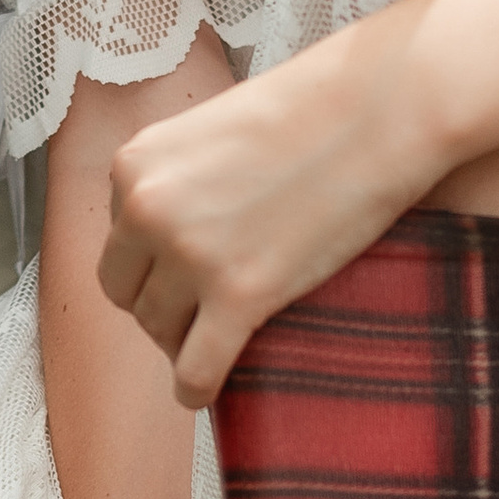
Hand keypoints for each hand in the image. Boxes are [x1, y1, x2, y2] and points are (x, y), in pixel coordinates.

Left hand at [99, 5, 441, 408]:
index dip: (155, 256)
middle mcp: (147, 209)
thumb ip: (180, 176)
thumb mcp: (212, 129)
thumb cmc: (311, 110)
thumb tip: (175, 231)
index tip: (191, 263)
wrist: (378, 107)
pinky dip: (197, 387)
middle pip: (124, 290)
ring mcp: (191, 255)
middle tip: (202, 307)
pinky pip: (196, 369)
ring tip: (221, 334)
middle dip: (158, 301)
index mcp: (135, 165)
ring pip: (157, 329)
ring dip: (183, 338)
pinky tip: (208, 390)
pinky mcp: (241, 295)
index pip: (120, 237)